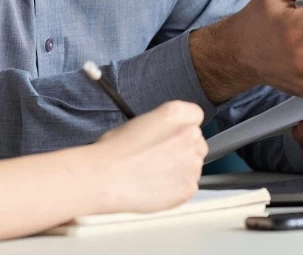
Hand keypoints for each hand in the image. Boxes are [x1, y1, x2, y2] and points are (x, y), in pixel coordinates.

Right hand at [90, 101, 207, 214]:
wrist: (105, 178)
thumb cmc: (113, 151)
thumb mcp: (137, 123)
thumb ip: (160, 126)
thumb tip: (163, 136)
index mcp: (175, 114)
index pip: (195, 115)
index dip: (183, 126)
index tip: (174, 134)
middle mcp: (189, 135)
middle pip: (198, 141)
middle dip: (183, 149)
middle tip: (161, 157)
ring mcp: (192, 162)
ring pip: (194, 165)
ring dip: (180, 169)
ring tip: (154, 174)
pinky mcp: (189, 187)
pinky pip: (189, 186)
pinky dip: (176, 188)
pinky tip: (156, 186)